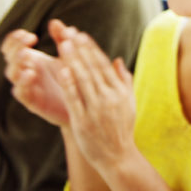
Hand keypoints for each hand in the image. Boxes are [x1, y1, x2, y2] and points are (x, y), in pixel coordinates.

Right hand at [1, 20, 70, 125]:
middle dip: (16, 47)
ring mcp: (28, 87)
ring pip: (12, 74)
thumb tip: (55, 22)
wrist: (83, 106)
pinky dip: (23, 83)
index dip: (15, 39)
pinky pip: (21, 93)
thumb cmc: (74, 79)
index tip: (28, 34)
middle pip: (10, 58)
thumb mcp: (69, 57)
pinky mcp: (33, 102)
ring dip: (17, 63)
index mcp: (32, 60)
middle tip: (29, 41)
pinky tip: (30, 74)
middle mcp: (26, 72)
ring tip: (28, 54)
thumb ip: (63, 40)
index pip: (12, 46)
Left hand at [55, 25, 137, 171]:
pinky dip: (69, 85)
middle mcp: (109, 98)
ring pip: (83, 80)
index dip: (91, 49)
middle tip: (69, 33)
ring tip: (63, 45)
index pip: (103, 65)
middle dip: (80, 50)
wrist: (118, 157)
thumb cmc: (122, 129)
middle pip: (92, 69)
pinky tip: (61, 71)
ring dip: (73, 61)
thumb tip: (116, 60)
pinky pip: (76, 100)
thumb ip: (123, 80)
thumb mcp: (129, 103)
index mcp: (120, 92)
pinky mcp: (84, 121)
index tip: (81, 34)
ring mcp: (97, 109)